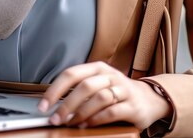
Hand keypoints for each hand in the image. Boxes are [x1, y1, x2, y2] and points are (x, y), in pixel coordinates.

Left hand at [38, 61, 171, 129]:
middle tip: (55, 119)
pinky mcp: (132, 105)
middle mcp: (109, 75)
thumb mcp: (98, 84)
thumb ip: (79, 90)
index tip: (43, 105)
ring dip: (81, 112)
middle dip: (66, 104)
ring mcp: (122, 89)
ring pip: (98, 98)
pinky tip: (88, 125)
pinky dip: (97, 119)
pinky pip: (112, 111)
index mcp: (96, 68)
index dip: (55, 90)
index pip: (71, 74)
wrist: (149, 99)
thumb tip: (53, 105)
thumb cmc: (116, 92)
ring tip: (71, 123)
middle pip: (84, 86)